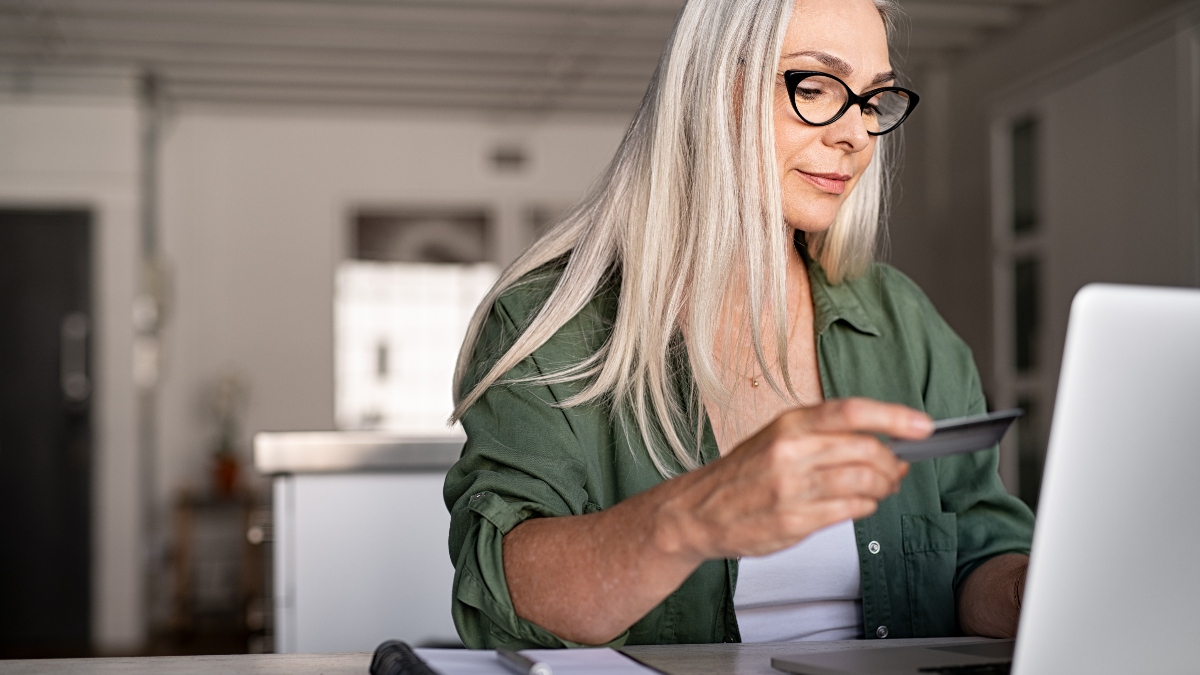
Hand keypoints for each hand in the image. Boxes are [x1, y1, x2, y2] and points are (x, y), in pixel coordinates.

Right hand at [656, 397, 932, 560]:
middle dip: (893, 463)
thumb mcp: (777, 437)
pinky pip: (850, 510)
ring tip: (881, 488)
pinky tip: (860, 504)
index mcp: (789, 424)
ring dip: (884, 487)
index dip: (895, 417)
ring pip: (864, 482)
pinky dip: (865, 506)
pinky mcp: (794, 520)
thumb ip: (824, 436)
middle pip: (867, 450)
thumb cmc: (741, 474)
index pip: (852, 412)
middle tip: (897, 469)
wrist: (698, 511)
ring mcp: (793, 488)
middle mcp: (791, 452)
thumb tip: (882, 440)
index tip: (922, 426)